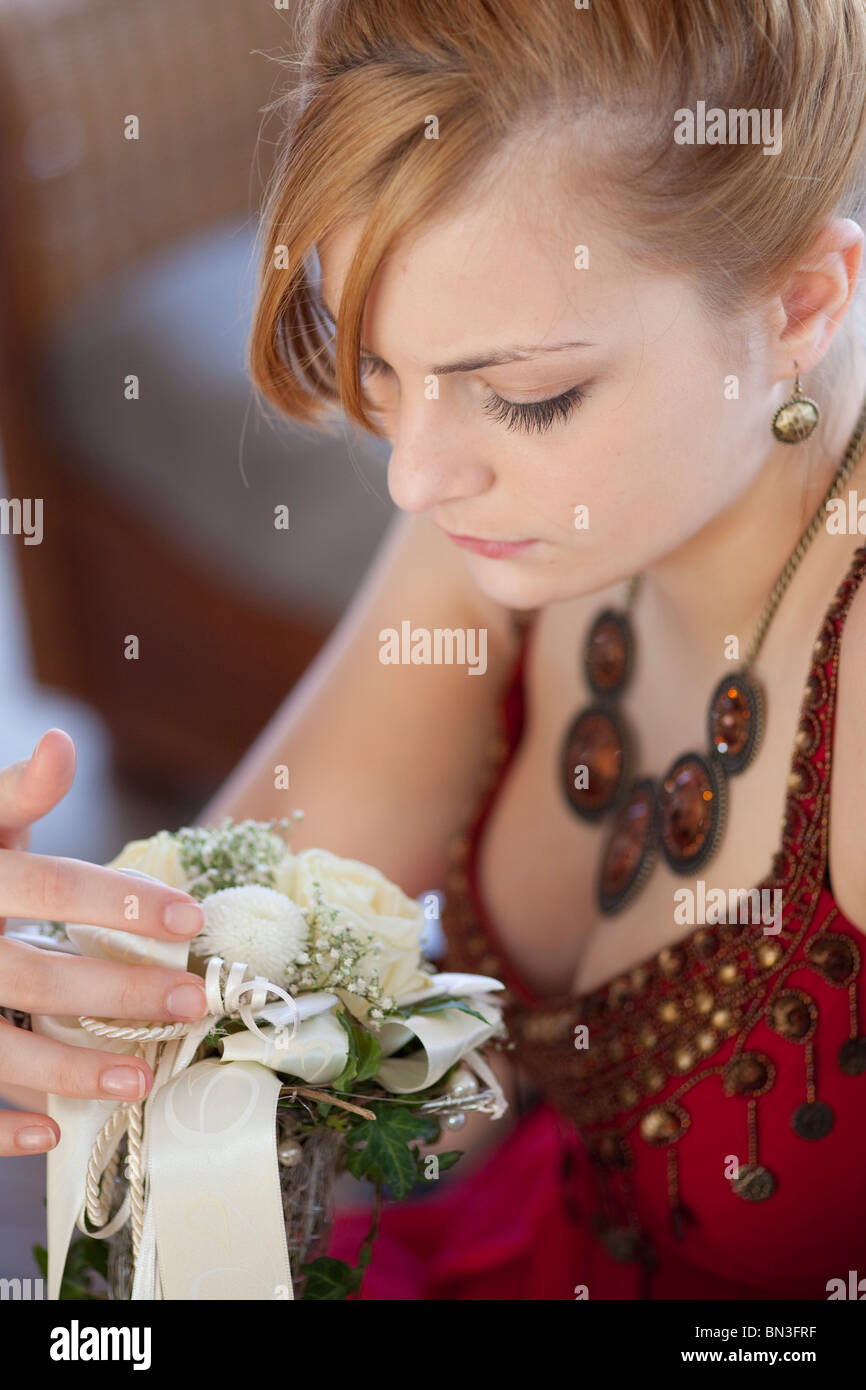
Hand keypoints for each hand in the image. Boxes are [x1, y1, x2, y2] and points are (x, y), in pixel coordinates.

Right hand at [0, 729, 208, 1155]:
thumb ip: (19, 793)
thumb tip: (63, 745)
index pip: (52, 888)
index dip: (122, 904)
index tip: (193, 919)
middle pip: (37, 977)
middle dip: (119, 993)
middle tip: (192, 1001)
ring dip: (71, 1069)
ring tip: (141, 1078)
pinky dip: (0, 1126)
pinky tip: (51, 1133)